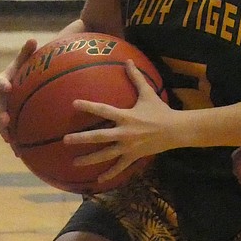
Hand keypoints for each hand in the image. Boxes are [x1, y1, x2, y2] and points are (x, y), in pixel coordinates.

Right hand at [0, 39, 38, 144]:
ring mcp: (3, 110)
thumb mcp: (26, 61)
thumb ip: (27, 52)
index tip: (7, 87)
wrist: (22, 84)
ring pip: (2, 123)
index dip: (1, 84)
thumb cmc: (25, 70)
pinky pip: (11, 133)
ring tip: (10, 139)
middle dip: (0, 114)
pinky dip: (15, 142)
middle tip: (6, 119)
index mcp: (2, 82)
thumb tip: (33, 39)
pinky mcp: (10, 122)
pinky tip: (21, 154)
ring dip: (5, 131)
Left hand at [64, 60, 176, 184]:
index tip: (74, 104)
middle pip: (99, 137)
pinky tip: (98, 180)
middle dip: (81, 139)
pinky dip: (109, 174)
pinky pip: (120, 166)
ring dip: (89, 159)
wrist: (176, 130)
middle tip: (65, 140)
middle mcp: (124, 133)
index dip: (89, 106)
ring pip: (105, 155)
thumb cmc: (160, 110)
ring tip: (74, 163)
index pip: (103, 110)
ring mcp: (128, 146)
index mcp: (126, 116)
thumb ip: (136, 78)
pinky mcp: (134, 156)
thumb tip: (127, 61)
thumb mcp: (148, 93)